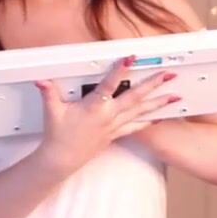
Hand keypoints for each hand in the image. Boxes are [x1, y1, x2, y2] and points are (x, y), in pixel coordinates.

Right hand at [33, 56, 178, 175]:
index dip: (120, 71)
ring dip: (159, 102)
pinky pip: (137, 126)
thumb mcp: (52, 111)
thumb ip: (49, 92)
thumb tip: (41, 80)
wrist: (62, 159)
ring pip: (141, 112)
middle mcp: (109, 116)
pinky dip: (150, 121)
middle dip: (153, 85)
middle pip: (135, 97)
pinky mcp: (116, 133)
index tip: (131, 58)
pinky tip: (162, 116)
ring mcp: (115, 126)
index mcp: (95, 108)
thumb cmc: (58, 135)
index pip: (110, 85)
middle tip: (168, 75)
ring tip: (175, 95)